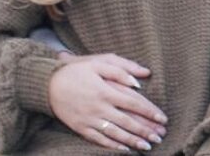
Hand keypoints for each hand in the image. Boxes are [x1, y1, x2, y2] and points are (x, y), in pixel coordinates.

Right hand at [49, 53, 167, 151]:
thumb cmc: (76, 71)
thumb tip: (142, 77)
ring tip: (148, 145)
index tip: (162, 118)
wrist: (47, 85)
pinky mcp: (81, 128)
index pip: (134, 103)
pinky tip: (126, 149)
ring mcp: (90, 120)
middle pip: (128, 121)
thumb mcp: (98, 62)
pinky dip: (114, 146)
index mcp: (106, 90)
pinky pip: (100, 140)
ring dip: (134, 140)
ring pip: (116, 134)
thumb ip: (121, 68)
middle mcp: (99, 107)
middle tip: (161, 136)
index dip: (150, 111)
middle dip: (146, 130)